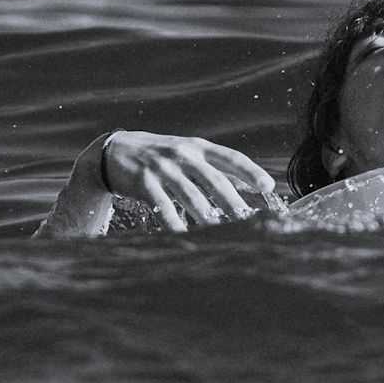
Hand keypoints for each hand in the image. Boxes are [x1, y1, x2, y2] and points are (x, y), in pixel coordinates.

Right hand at [100, 131, 276, 232]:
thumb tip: (250, 185)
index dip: (251, 172)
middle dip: (233, 202)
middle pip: (214, 181)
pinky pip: (162, 205)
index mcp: (199, 147)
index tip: (268, 187)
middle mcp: (183, 154)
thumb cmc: (162, 157)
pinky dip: (173, 221)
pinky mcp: (143, 182)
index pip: (231, 158)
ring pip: (191, 195)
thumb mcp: (189, 154)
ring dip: (207, 216)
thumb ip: (216, 167)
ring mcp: (163, 167)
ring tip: (222, 233)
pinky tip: (183, 235)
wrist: (115, 151)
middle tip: (249, 220)